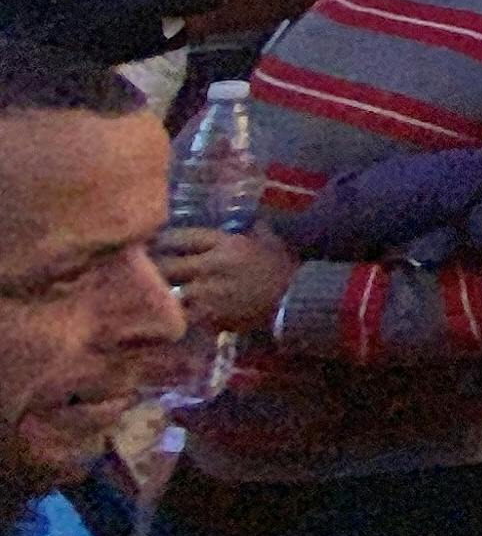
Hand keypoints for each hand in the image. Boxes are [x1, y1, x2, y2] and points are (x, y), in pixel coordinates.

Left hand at [154, 226, 294, 334]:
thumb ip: (257, 229)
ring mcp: (205, 292)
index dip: (161, 239)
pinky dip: (169, 314)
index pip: (181, 237)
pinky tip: (160, 315)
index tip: (149, 241)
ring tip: (143, 293)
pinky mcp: (206, 315)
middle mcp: (209, 265)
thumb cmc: (282, 269)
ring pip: (167, 290)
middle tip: (135, 268)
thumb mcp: (271, 242)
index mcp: (224, 244)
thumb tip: (252, 220)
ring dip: (156, 292)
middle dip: (151, 266)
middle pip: (166, 264)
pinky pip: (178, 314)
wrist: (292, 302)